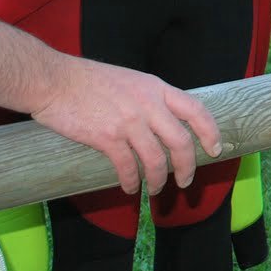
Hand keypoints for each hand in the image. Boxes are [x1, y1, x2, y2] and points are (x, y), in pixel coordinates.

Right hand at [31, 57, 221, 193]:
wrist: (55, 80)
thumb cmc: (90, 80)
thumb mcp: (131, 80)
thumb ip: (150, 98)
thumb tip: (164, 121)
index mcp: (156, 88)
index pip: (196, 110)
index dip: (210, 132)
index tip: (216, 149)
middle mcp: (148, 105)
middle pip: (181, 142)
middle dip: (188, 166)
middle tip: (186, 180)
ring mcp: (129, 122)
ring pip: (156, 159)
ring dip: (159, 179)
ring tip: (156, 189)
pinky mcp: (107, 138)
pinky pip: (128, 167)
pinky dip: (132, 181)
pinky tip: (130, 187)